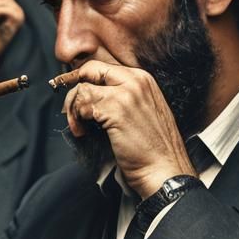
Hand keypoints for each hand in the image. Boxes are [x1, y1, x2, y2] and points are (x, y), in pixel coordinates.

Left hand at [62, 61, 193, 197]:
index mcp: (143, 79)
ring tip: (80, 127)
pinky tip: (84, 132)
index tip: (77, 97)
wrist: (164, 170)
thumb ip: (122, 96)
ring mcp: (126, 93)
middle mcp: (136, 80)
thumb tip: (91, 92)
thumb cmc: (152, 149)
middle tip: (73, 111)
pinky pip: (82, 105)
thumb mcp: (142, 111)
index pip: (102, 68)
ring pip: (82, 89)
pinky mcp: (115, 109)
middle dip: (75, 91)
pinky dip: (77, 120)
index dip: (85, 81)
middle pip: (90, 70)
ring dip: (74, 110)